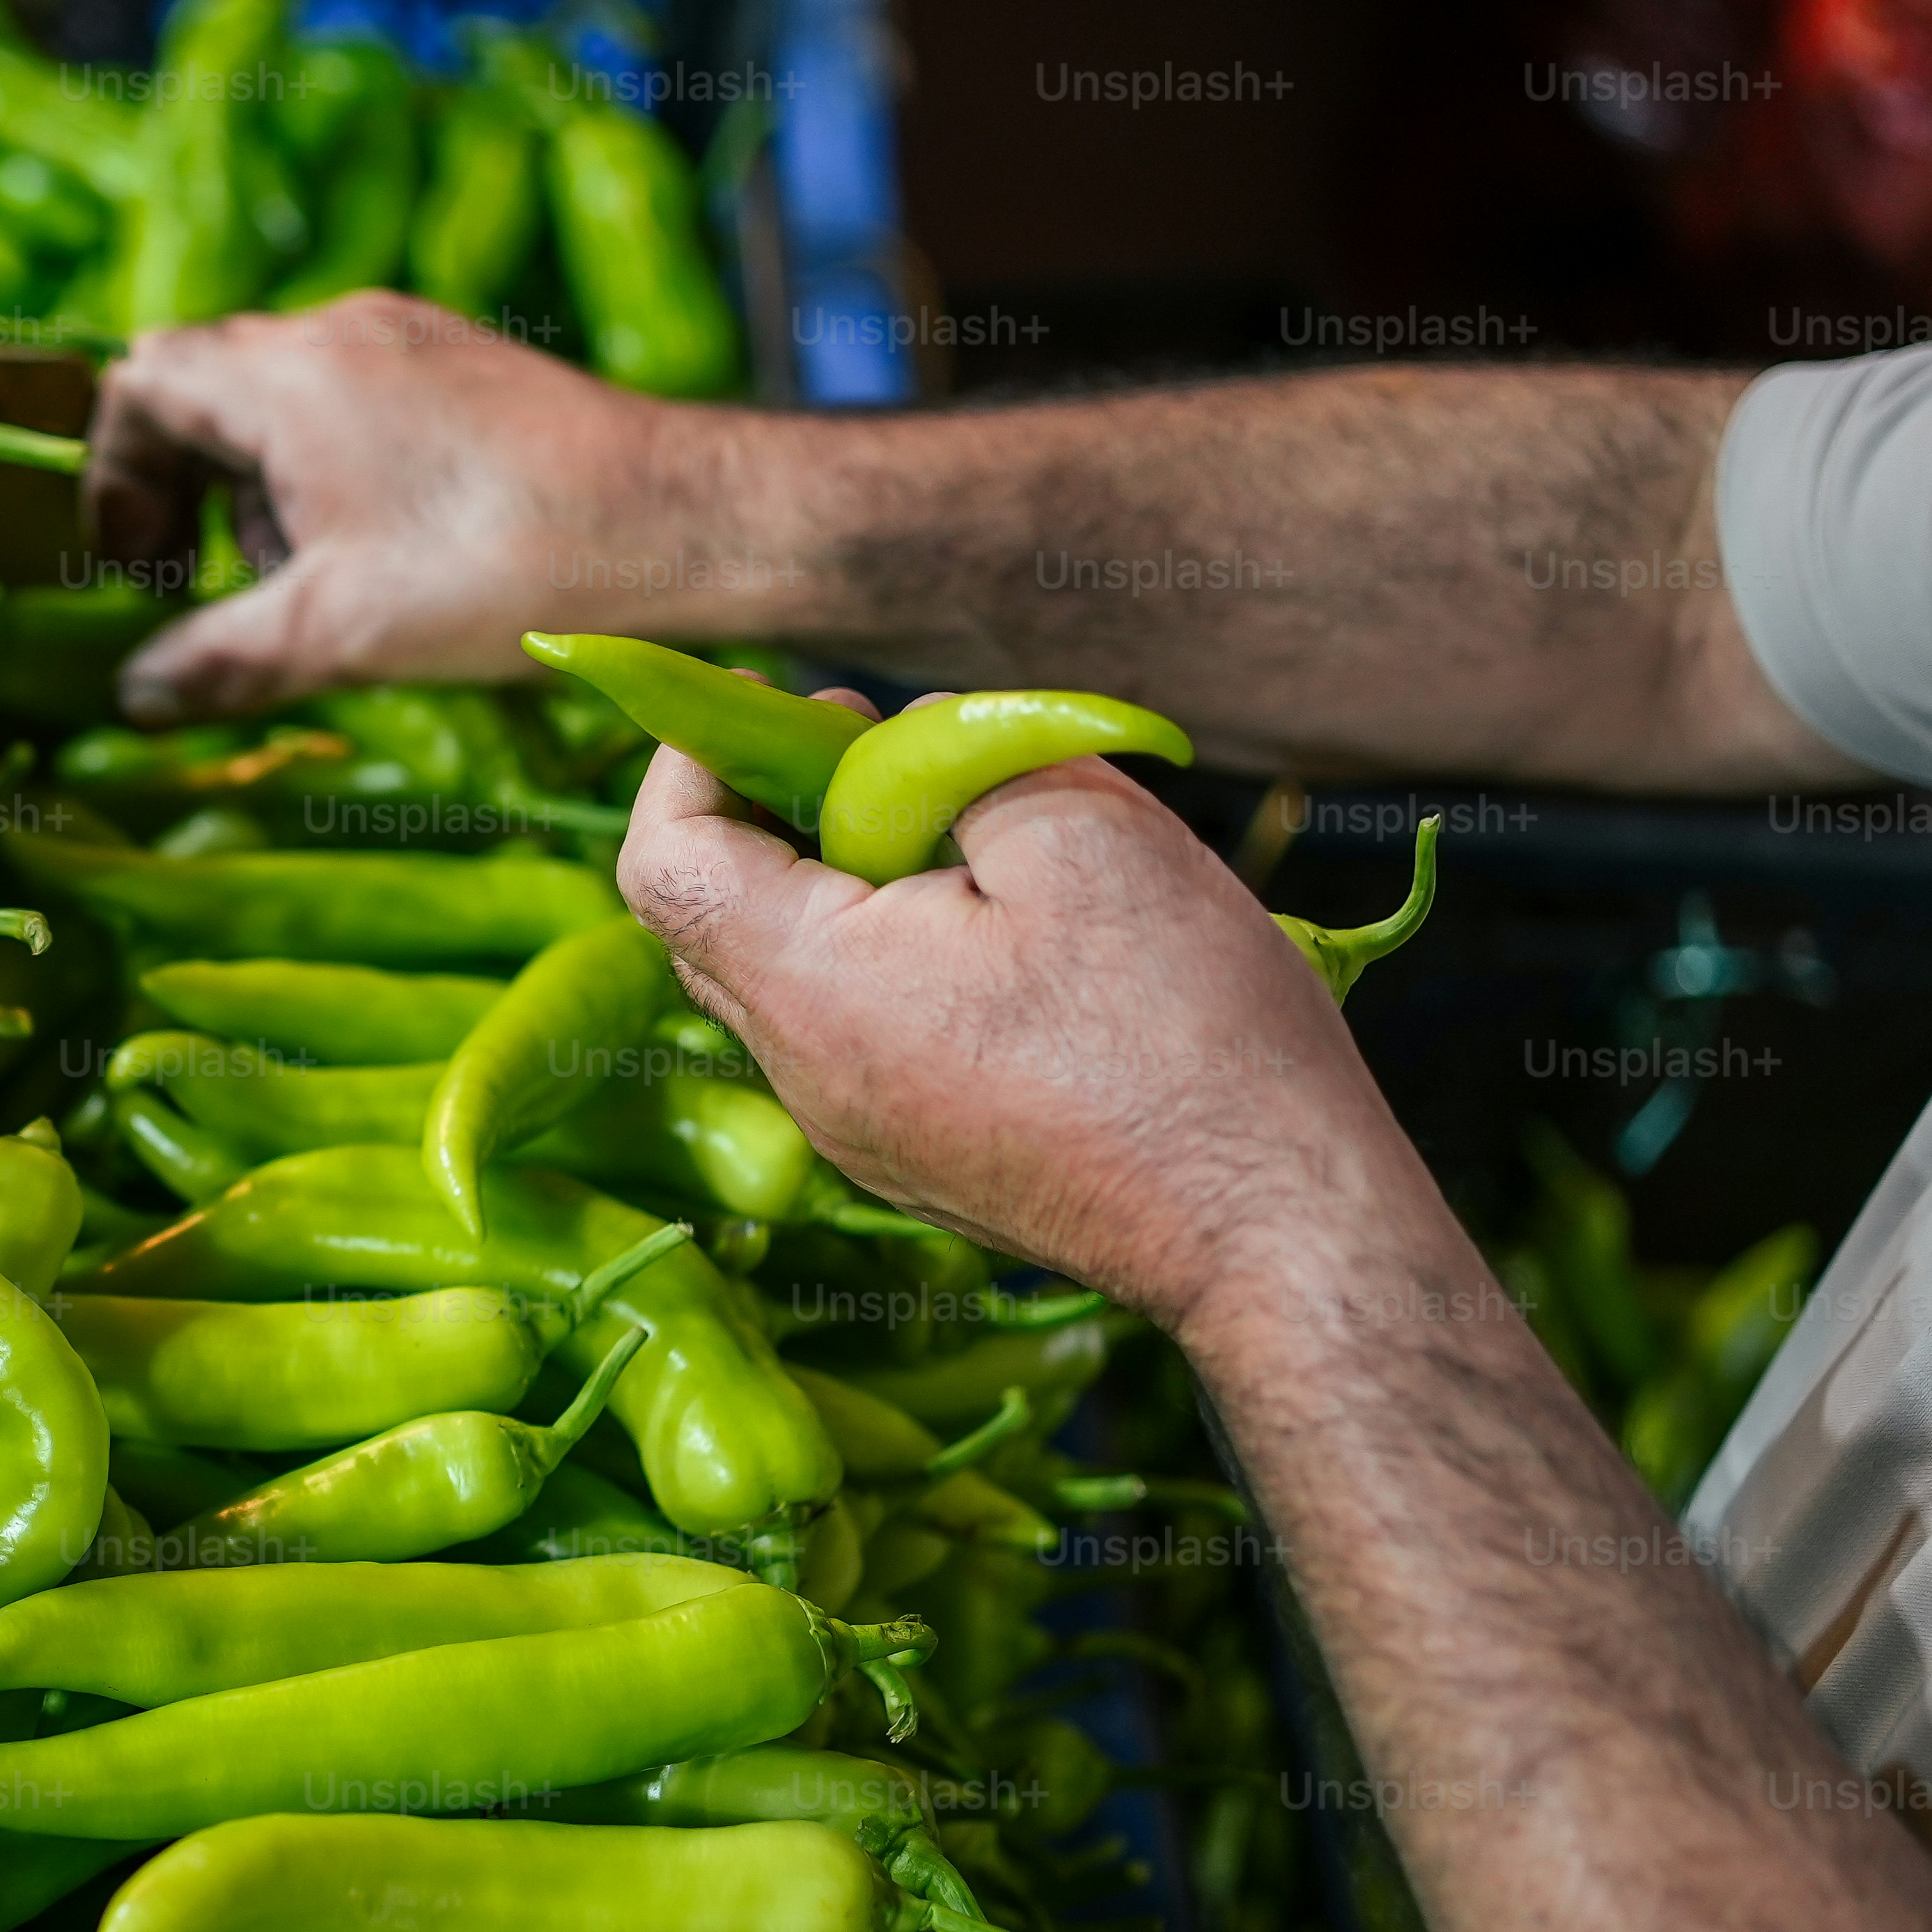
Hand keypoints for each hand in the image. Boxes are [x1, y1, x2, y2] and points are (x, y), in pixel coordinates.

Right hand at [85, 296, 753, 720]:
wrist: (689, 522)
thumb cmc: (504, 567)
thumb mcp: (335, 634)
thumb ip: (215, 660)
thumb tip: (130, 697)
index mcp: (287, 374)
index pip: (140, 381)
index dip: (111, 474)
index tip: (133, 567)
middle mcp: (343, 331)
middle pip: (206, 388)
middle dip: (180, 494)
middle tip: (192, 586)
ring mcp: (413, 342)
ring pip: (283, 403)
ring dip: (261, 497)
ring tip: (303, 590)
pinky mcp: (469, 372)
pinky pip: (357, 408)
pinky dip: (330, 480)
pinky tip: (381, 563)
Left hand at [610, 720, 1431, 1341]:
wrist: (1269, 1225)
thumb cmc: (1186, 1030)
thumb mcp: (1082, 832)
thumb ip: (952, 764)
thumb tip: (893, 746)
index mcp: (814, 990)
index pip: (662, 861)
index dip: (692, 760)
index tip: (786, 706)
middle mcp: (805, 1078)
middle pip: (707, 921)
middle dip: (766, 811)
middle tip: (873, 749)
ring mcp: (856, 1132)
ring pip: (786, 977)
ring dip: (836, 885)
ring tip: (955, 833)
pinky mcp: (914, 1159)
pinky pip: (852, 1035)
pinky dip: (884, 956)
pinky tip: (995, 927)